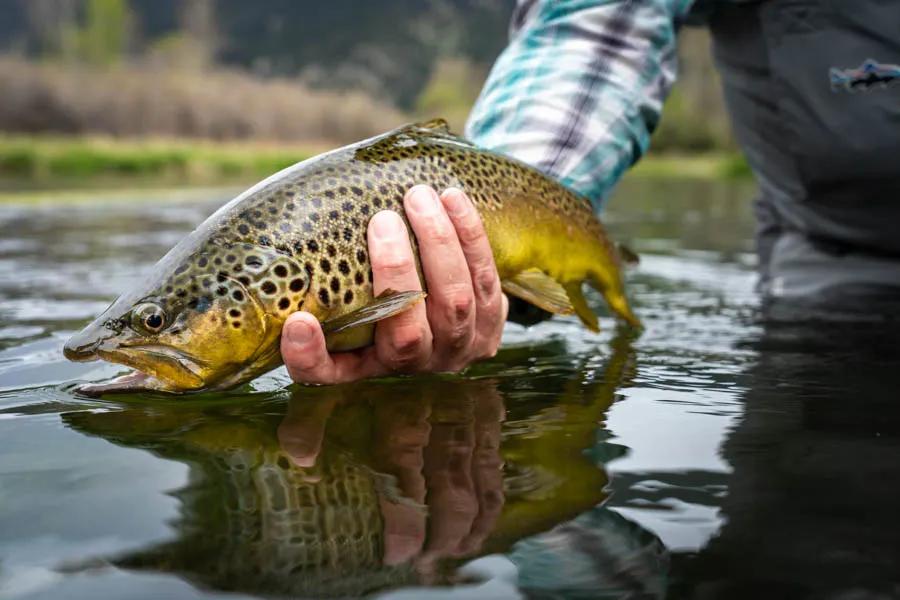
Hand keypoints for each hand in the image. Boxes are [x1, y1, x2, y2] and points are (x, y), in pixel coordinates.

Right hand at [281, 185, 507, 383]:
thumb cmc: (379, 298)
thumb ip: (323, 288)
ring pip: (455, 301)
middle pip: (407, 333)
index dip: (310, 357)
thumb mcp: (348, 302)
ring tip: (420, 197)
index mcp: (364, 367)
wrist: (444, 305)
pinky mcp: (491, 326)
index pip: (327, 374)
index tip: (298, 322)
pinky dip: (470, 236)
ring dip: (440, 243)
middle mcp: (411, 367)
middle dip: (396, 272)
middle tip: (383, 219)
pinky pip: (487, 280)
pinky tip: (452, 199)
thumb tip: (292, 273)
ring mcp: (456, 349)